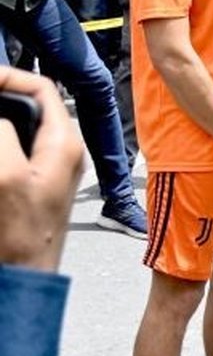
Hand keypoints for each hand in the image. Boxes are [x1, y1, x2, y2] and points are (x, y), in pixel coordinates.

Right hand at [0, 68, 84, 271]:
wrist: (22, 278)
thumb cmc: (20, 235)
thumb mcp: (4, 176)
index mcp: (64, 143)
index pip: (41, 88)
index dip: (6, 77)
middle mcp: (60, 151)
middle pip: (23, 105)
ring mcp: (45, 168)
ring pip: (13, 129)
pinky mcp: (29, 184)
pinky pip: (9, 152)